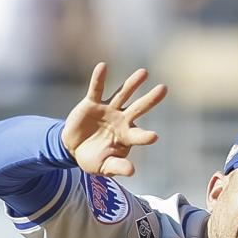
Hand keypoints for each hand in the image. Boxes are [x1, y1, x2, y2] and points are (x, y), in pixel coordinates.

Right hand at [62, 62, 166, 178]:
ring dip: (132, 83)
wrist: (73, 149)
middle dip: (150, 99)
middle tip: (164, 89)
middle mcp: (121, 120)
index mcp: (127, 136)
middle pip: (138, 108)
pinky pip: (96, 89)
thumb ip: (117, 167)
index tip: (154, 136)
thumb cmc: (94, 159)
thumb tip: (132, 171)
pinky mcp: (92, 103)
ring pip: (122, 94)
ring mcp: (108, 109)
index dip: (145, 136)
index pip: (139, 135)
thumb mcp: (105, 167)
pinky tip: (103, 66)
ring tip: (144, 73)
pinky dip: (99, 78)